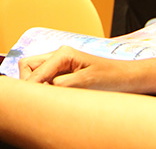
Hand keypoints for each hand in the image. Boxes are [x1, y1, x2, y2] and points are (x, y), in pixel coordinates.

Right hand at [18, 46, 134, 90]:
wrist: (128, 78)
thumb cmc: (112, 77)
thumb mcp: (86, 83)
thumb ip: (62, 85)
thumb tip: (42, 90)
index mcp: (62, 53)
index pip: (33, 71)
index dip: (30, 87)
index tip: (31, 103)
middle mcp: (58, 55)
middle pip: (27, 66)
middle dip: (28, 82)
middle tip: (37, 99)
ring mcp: (60, 64)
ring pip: (33, 72)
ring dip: (35, 85)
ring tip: (46, 99)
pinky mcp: (63, 73)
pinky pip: (44, 78)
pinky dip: (43, 88)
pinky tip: (53, 97)